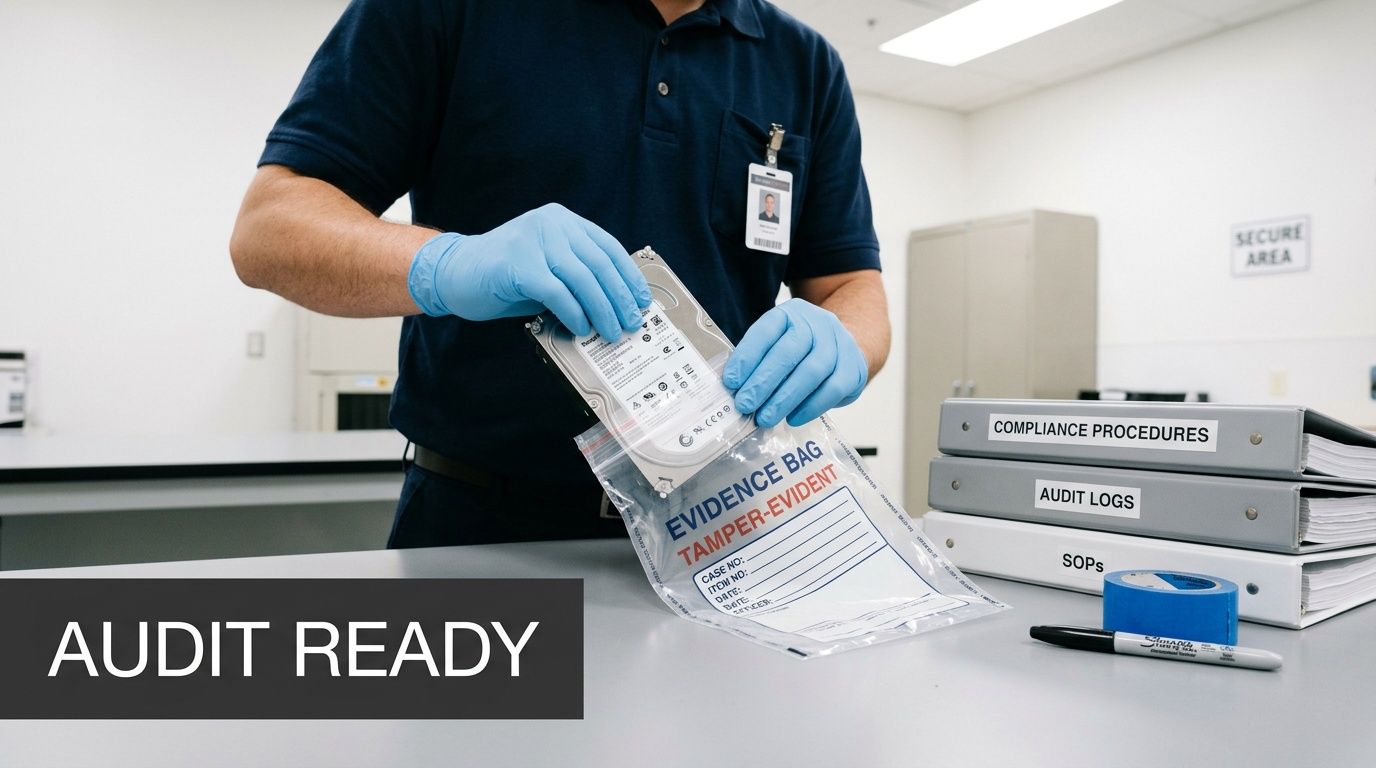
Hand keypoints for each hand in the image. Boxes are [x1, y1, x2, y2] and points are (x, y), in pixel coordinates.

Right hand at [407, 203, 651, 338]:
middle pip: (599, 264)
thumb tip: (615, 305)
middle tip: (630, 324)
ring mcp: (534, 240)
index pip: (608, 248)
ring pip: (583, 279)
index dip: (629, 277)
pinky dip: (573, 313)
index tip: (642, 301)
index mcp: (563, 221)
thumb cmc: (505, 276)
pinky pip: (557, 292)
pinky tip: (580, 329)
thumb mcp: (547, 267)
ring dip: (601, 310)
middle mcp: (552, 224)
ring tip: (610, 332)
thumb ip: (576, 276)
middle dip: (619, 298)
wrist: (454, 272)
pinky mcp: (519, 263)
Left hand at [723, 298, 867, 427]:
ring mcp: (839, 343)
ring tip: (765, 417)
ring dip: (785, 398)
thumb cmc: (801, 351)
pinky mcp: (854, 367)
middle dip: (764, 382)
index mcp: (791, 314)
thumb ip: (758, 362)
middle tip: (745, 405)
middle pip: (789, 352)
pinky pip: (833, 389)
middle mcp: (817, 323)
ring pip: (812, 371)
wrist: (844, 347)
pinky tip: (792, 419)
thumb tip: (735, 391)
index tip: (731, 382)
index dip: (747, 356)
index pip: (766, 331)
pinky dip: (810, 407)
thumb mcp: (778, 343)